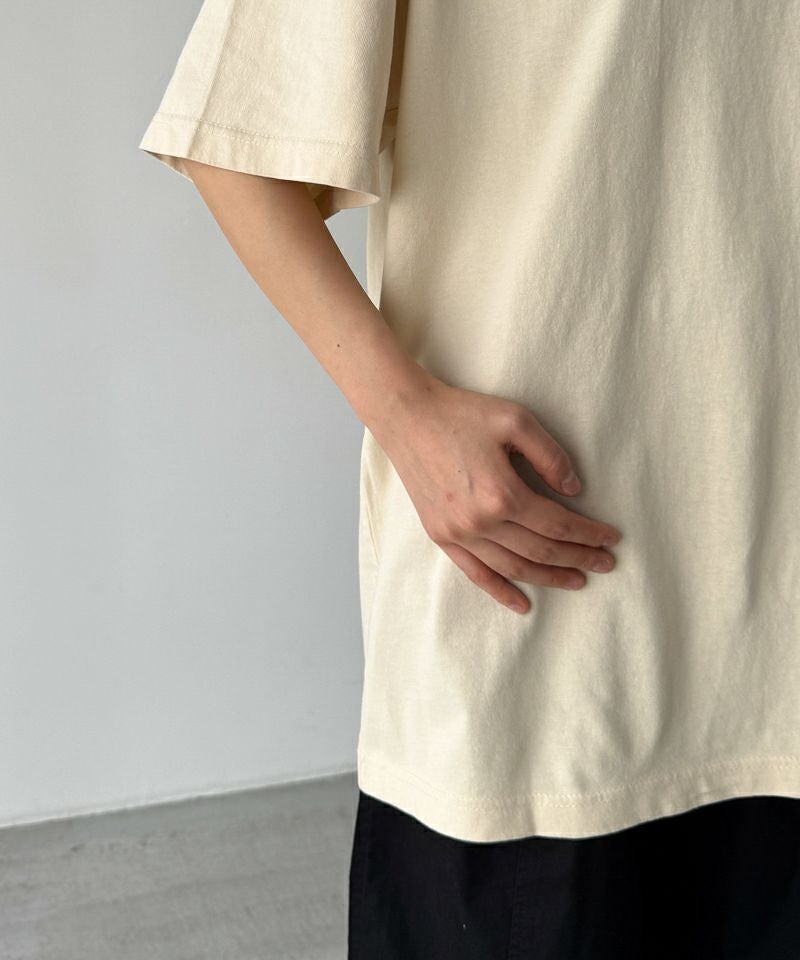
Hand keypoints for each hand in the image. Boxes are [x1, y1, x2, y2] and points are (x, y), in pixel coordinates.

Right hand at [367, 376, 621, 614]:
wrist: (407, 417)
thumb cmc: (461, 413)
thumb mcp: (516, 420)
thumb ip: (550, 456)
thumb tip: (575, 490)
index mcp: (502, 493)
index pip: (558, 524)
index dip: (588, 534)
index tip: (611, 538)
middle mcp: (480, 522)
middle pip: (541, 551)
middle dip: (579, 558)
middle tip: (606, 563)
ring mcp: (458, 533)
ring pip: (514, 568)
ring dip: (549, 578)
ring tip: (577, 580)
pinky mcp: (440, 535)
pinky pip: (476, 573)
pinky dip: (501, 592)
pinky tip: (523, 605)